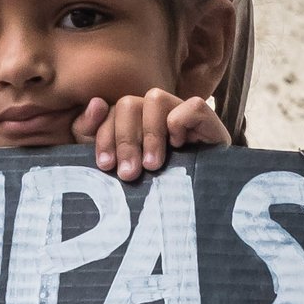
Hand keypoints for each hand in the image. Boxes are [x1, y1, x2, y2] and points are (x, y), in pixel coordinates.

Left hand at [74, 89, 229, 180]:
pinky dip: (180, 124)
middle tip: (129, 173)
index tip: (106, 166)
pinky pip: (191, 105)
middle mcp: (155, 114)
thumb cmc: (159, 187)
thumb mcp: (122, 168)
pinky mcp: (207, 120)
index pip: (110, 114)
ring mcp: (181, 114)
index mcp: (133, 123)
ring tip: (153, 165)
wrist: (202, 204)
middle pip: (128, 104)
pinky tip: (179, 147)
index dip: (104, 137)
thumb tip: (96, 104)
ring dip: (150, 134)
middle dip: (125, 140)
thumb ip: (98, 137)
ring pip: (155, 98)